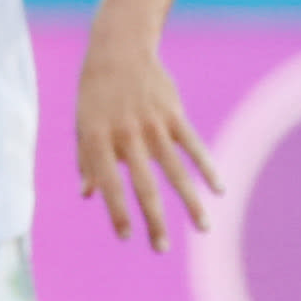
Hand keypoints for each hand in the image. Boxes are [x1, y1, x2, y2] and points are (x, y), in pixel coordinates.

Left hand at [76, 28, 218, 251]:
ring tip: (203, 229)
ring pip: (175, 171)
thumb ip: (86, 160)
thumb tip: (88, 195)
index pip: (108, 184)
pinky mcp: (174, 114)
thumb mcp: (82, 125)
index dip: (116, 211)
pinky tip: (219, 190)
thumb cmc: (95, 95)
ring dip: (190, 202)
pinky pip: (193, 146)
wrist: (118, 51)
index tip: (127, 237)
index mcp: (96, 140)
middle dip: (154, 220)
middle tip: (161, 250)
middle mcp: (124, 135)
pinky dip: (207, 168)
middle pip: (143, 185)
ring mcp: (152, 125)